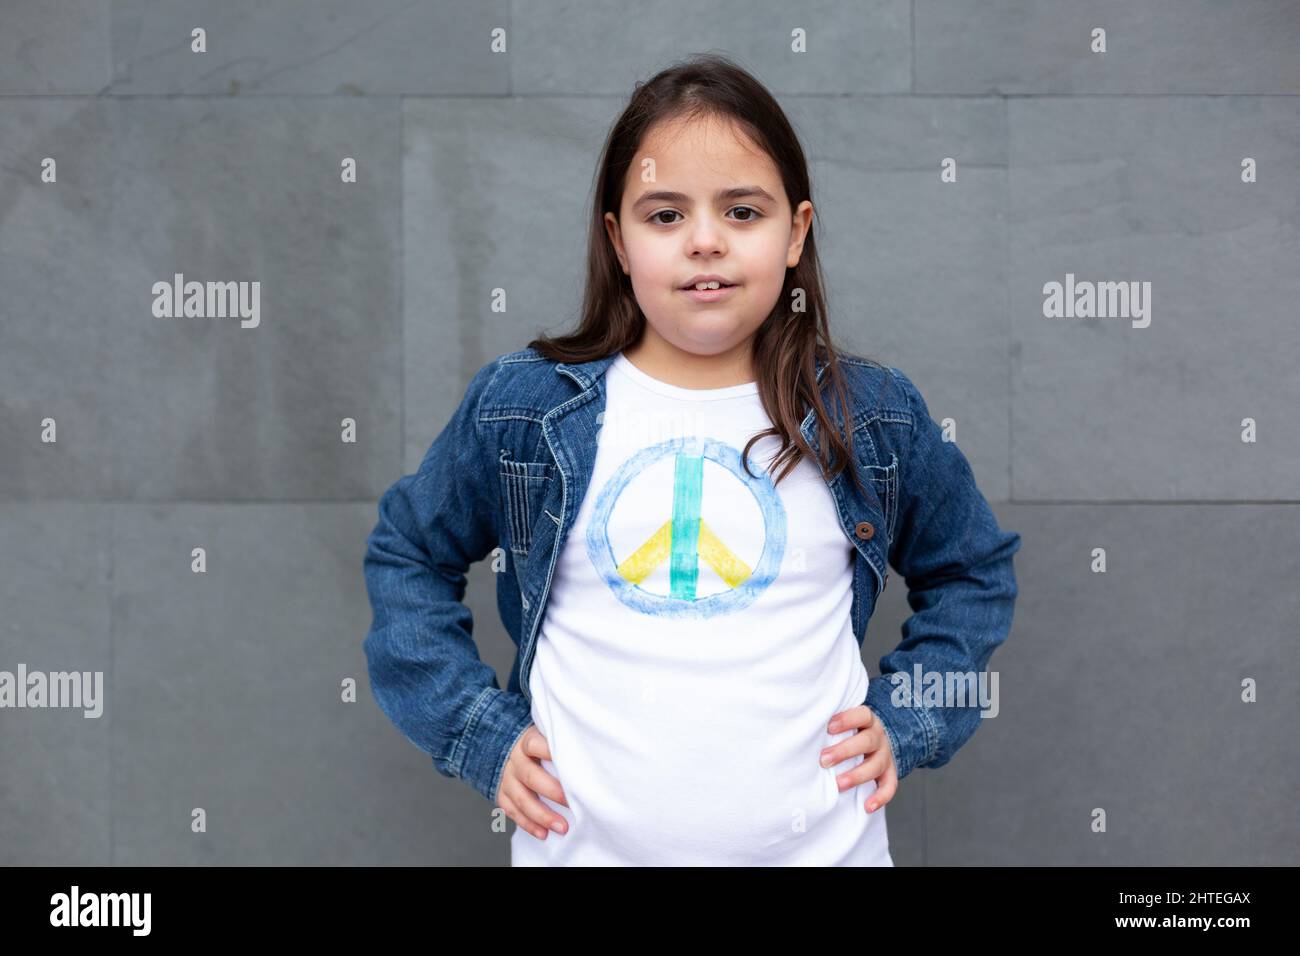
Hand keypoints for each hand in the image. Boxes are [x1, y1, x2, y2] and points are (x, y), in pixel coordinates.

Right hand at [494, 724, 569, 838]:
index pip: (534, 744)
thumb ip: (562, 744)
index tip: (571, 764)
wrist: (511, 751)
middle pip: (531, 776)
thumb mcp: (548, 737)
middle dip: (553, 792)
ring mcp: (507, 778)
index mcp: (527, 741)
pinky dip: (528, 824)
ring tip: (562, 827)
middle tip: (572, 804)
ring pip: (521, 799)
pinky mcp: (502, 794)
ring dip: (542, 815)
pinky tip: (543, 833)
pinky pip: (512, 812)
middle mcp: (515, 760)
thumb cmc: (541, 746)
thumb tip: (591, 755)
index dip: (549, 752)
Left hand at [820, 705, 897, 812]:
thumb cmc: (850, 732)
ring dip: (857, 775)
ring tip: (839, 785)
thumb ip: (829, 726)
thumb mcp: (843, 723)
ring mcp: (885, 755)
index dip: (847, 720)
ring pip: (876, 765)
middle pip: (867, 741)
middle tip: (824, 760)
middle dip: (844, 751)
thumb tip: (800, 727)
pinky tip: (867, 806)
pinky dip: (880, 797)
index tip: (829, 727)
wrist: (874, 741)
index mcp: (867, 720)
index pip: (862, 715)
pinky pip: (889, 785)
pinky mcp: (889, 773)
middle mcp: (878, 737)